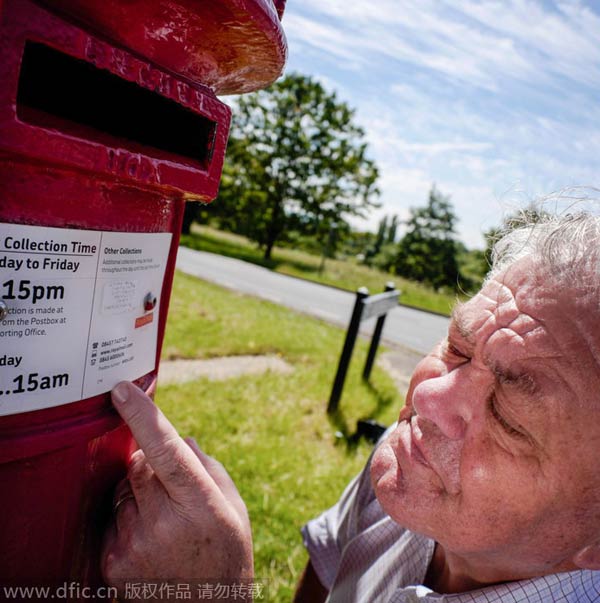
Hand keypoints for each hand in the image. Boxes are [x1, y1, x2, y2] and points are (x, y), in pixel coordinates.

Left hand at [101, 382, 252, 600]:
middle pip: (140, 463)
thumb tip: (181, 439)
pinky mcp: (113, 562)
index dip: (143, 415)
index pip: (166, 448)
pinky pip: (112, 517)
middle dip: (151, 463)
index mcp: (200, 502)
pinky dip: (127, 517)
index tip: (122, 390)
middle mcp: (164, 522)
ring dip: (137, 491)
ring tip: (164, 521)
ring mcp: (135, 544)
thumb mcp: (233, 506)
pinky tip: (149, 540)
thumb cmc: (226, 554)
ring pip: (123, 488)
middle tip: (171, 489)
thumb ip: (208, 467)